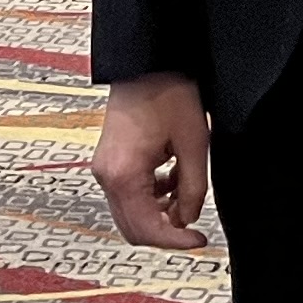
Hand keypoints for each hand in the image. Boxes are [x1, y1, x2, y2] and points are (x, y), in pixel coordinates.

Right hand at [92, 73, 212, 249]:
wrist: (146, 61)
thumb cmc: (167, 92)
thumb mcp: (194, 143)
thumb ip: (193, 188)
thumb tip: (189, 218)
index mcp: (124, 175)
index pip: (147, 229)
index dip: (176, 241)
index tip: (198, 240)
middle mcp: (106, 175)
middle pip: (133, 228)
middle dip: (165, 230)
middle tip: (194, 227)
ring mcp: (105, 168)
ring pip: (131, 213)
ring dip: (160, 211)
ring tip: (186, 190)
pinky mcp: (110, 160)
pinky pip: (128, 193)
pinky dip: (152, 195)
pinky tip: (172, 177)